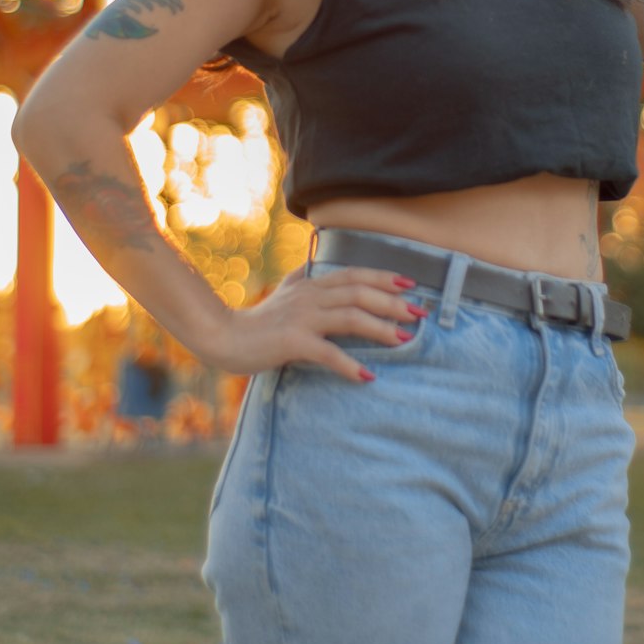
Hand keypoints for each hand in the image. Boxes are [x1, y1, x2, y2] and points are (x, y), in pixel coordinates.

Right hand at [200, 264, 428, 382]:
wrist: (223, 337)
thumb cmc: (256, 321)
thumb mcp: (283, 292)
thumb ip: (302, 279)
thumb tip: (315, 267)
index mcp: (310, 285)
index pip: (354, 275)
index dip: (383, 277)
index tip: (411, 284)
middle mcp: (310, 296)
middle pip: (359, 292)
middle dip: (393, 302)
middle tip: (420, 313)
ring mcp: (301, 317)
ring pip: (350, 317)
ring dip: (381, 329)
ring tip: (405, 340)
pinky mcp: (292, 342)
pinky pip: (328, 353)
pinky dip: (350, 364)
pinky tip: (368, 375)